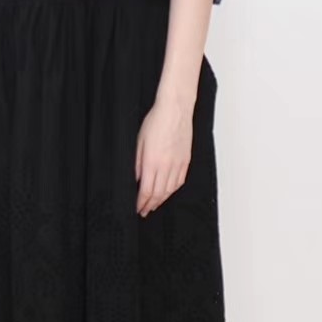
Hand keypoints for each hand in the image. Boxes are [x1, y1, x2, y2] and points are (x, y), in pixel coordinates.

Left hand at [135, 94, 192, 215]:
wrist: (175, 110)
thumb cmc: (156, 121)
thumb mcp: (139, 142)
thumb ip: (137, 163)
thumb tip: (135, 179)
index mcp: (152, 162)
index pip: (146, 190)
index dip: (141, 203)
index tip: (137, 208)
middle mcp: (166, 166)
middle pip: (158, 194)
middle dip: (150, 205)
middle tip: (144, 211)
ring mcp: (178, 164)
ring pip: (170, 190)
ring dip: (161, 200)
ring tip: (154, 205)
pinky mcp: (186, 160)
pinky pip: (179, 182)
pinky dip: (172, 191)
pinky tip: (167, 193)